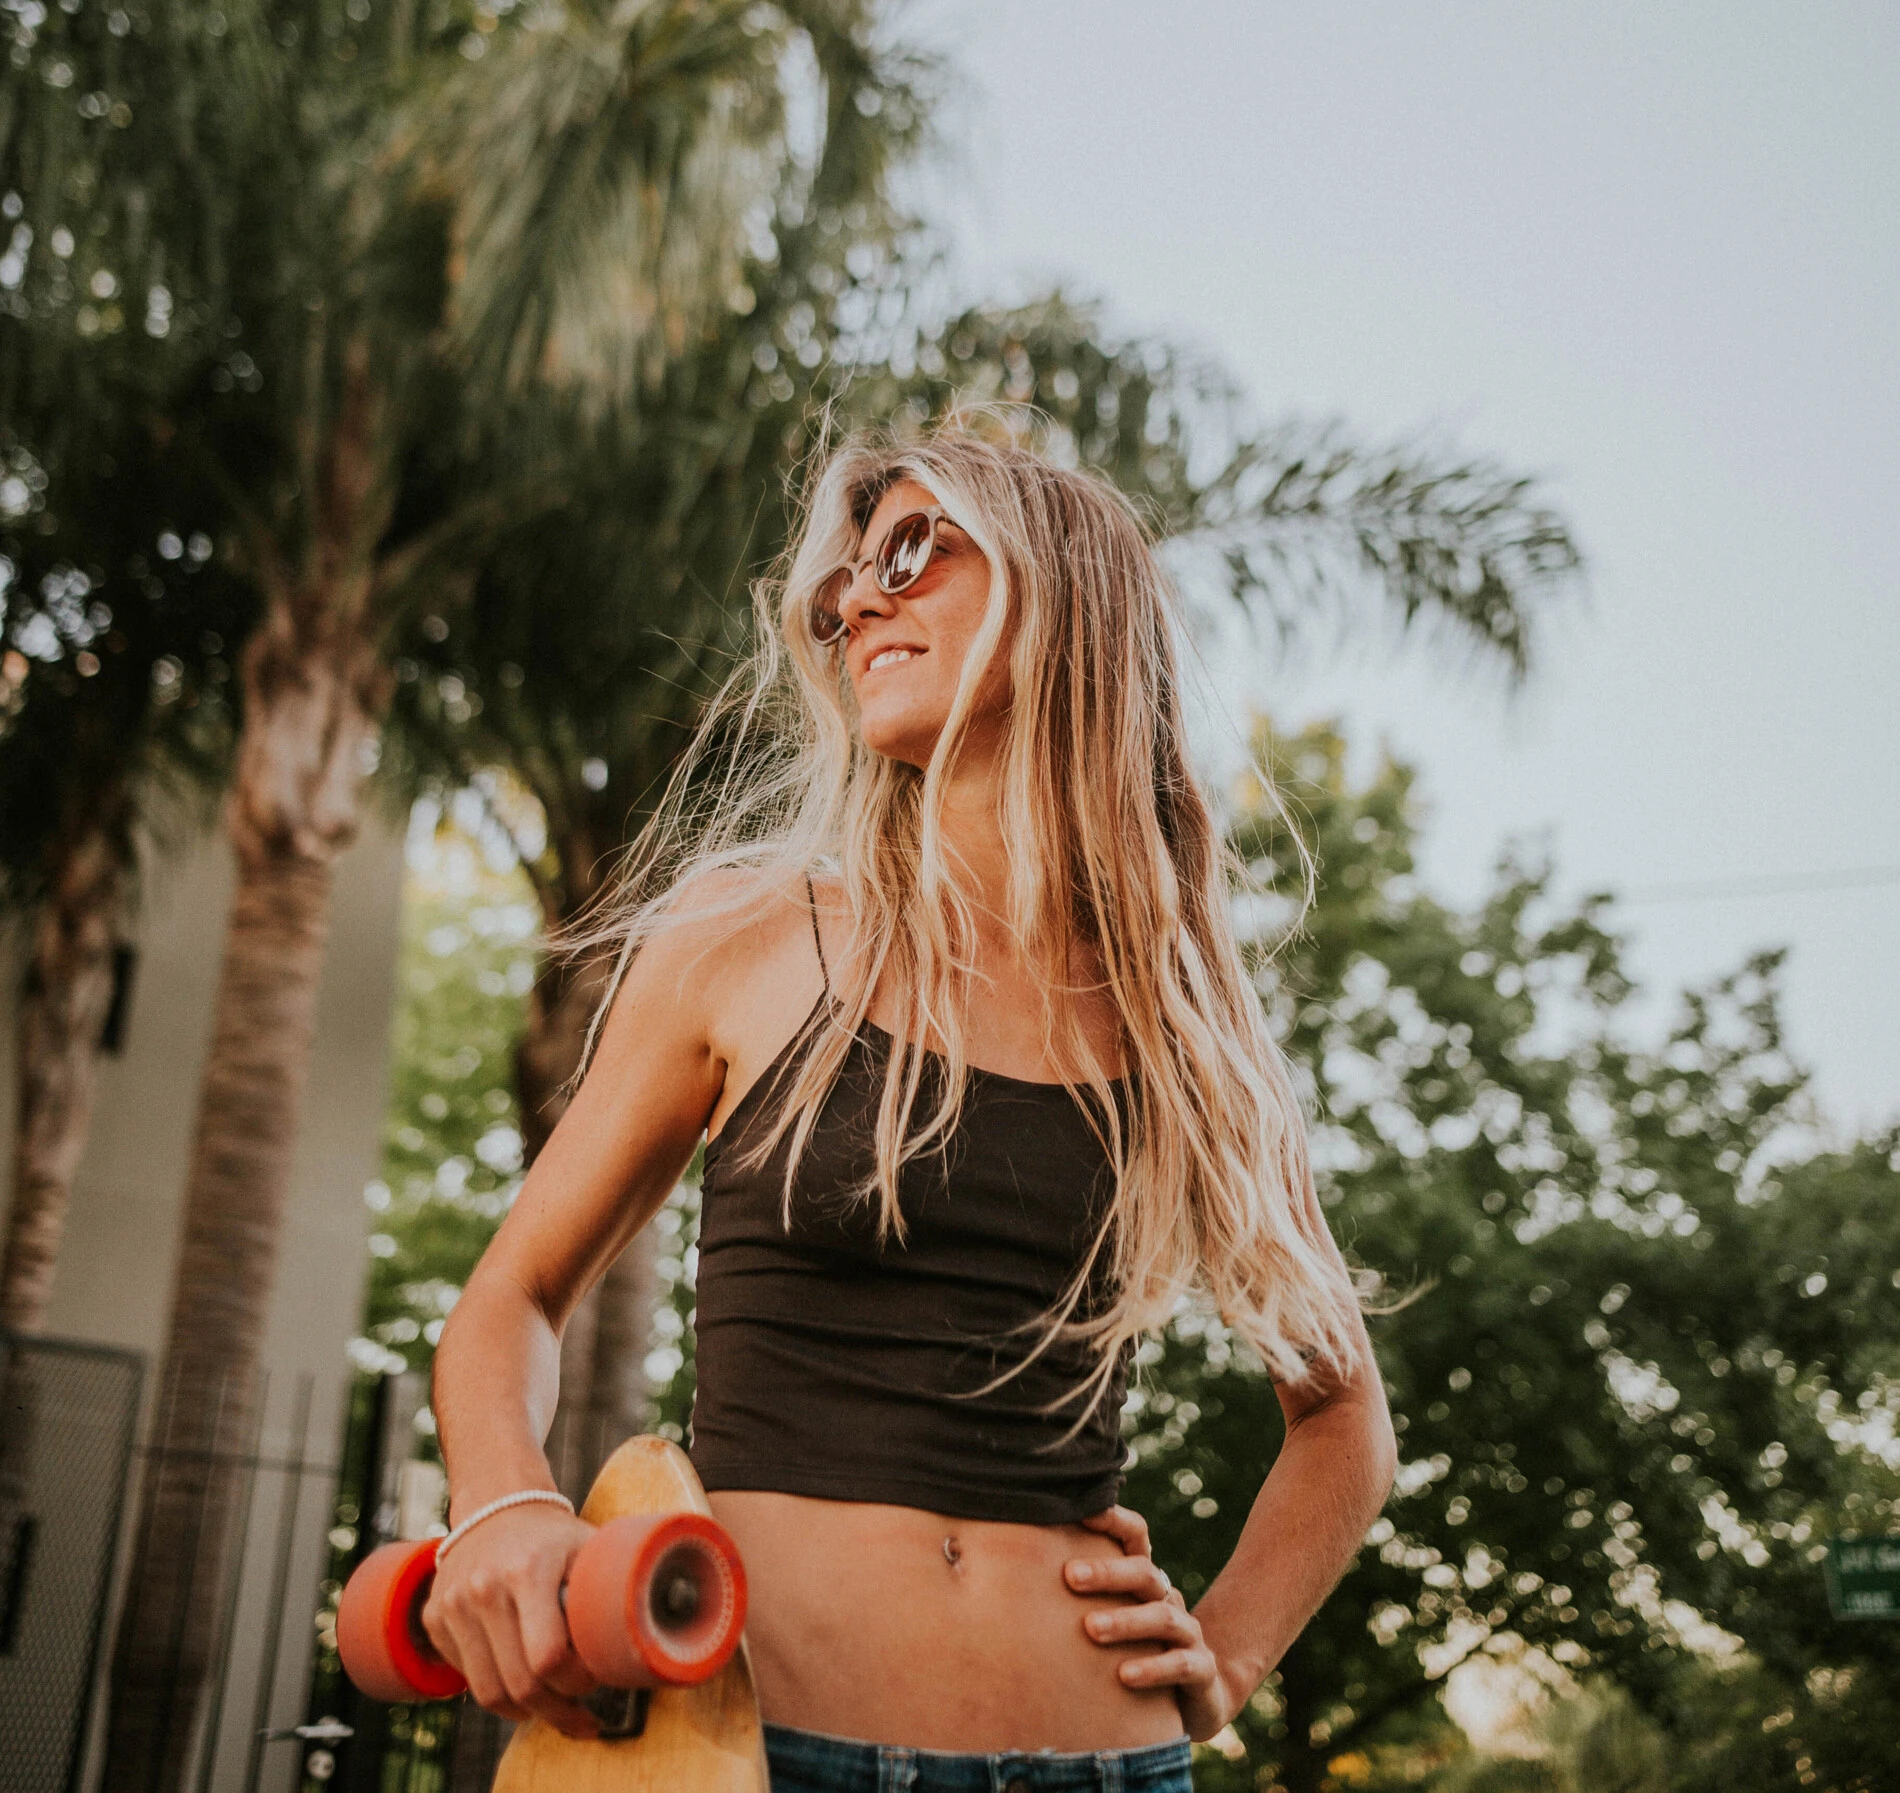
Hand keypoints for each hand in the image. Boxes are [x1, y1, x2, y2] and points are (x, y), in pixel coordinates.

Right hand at [421, 1504, 601, 1736]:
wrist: (496, 1505)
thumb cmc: (554, 1535)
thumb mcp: (589, 1547)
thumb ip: (615, 1587)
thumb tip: (653, 1629)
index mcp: (527, 1570)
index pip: (548, 1657)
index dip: (577, 1682)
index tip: (597, 1681)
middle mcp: (483, 1589)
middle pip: (519, 1685)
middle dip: (557, 1712)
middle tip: (584, 1717)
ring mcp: (453, 1605)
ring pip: (488, 1693)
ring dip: (526, 1714)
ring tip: (556, 1713)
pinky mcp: (435, 1618)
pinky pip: (467, 1678)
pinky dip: (497, 1692)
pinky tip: (523, 1688)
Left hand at [1065, 1504, 1229, 1741]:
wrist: (1199, 1692)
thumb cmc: (1137, 1648)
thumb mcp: (1111, 1617)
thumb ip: (1075, 1597)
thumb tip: (1011, 1570)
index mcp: (1144, 1580)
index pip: (1135, 1536)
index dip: (1113, 1520)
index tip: (1079, 1512)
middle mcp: (1168, 1598)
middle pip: (1144, 1573)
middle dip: (1107, 1573)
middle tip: (1070, 1576)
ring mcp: (1188, 1632)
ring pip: (1162, 1617)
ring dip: (1125, 1621)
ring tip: (1090, 1629)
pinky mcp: (1202, 1670)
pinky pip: (1182, 1665)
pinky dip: (1153, 1668)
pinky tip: (1123, 1676)